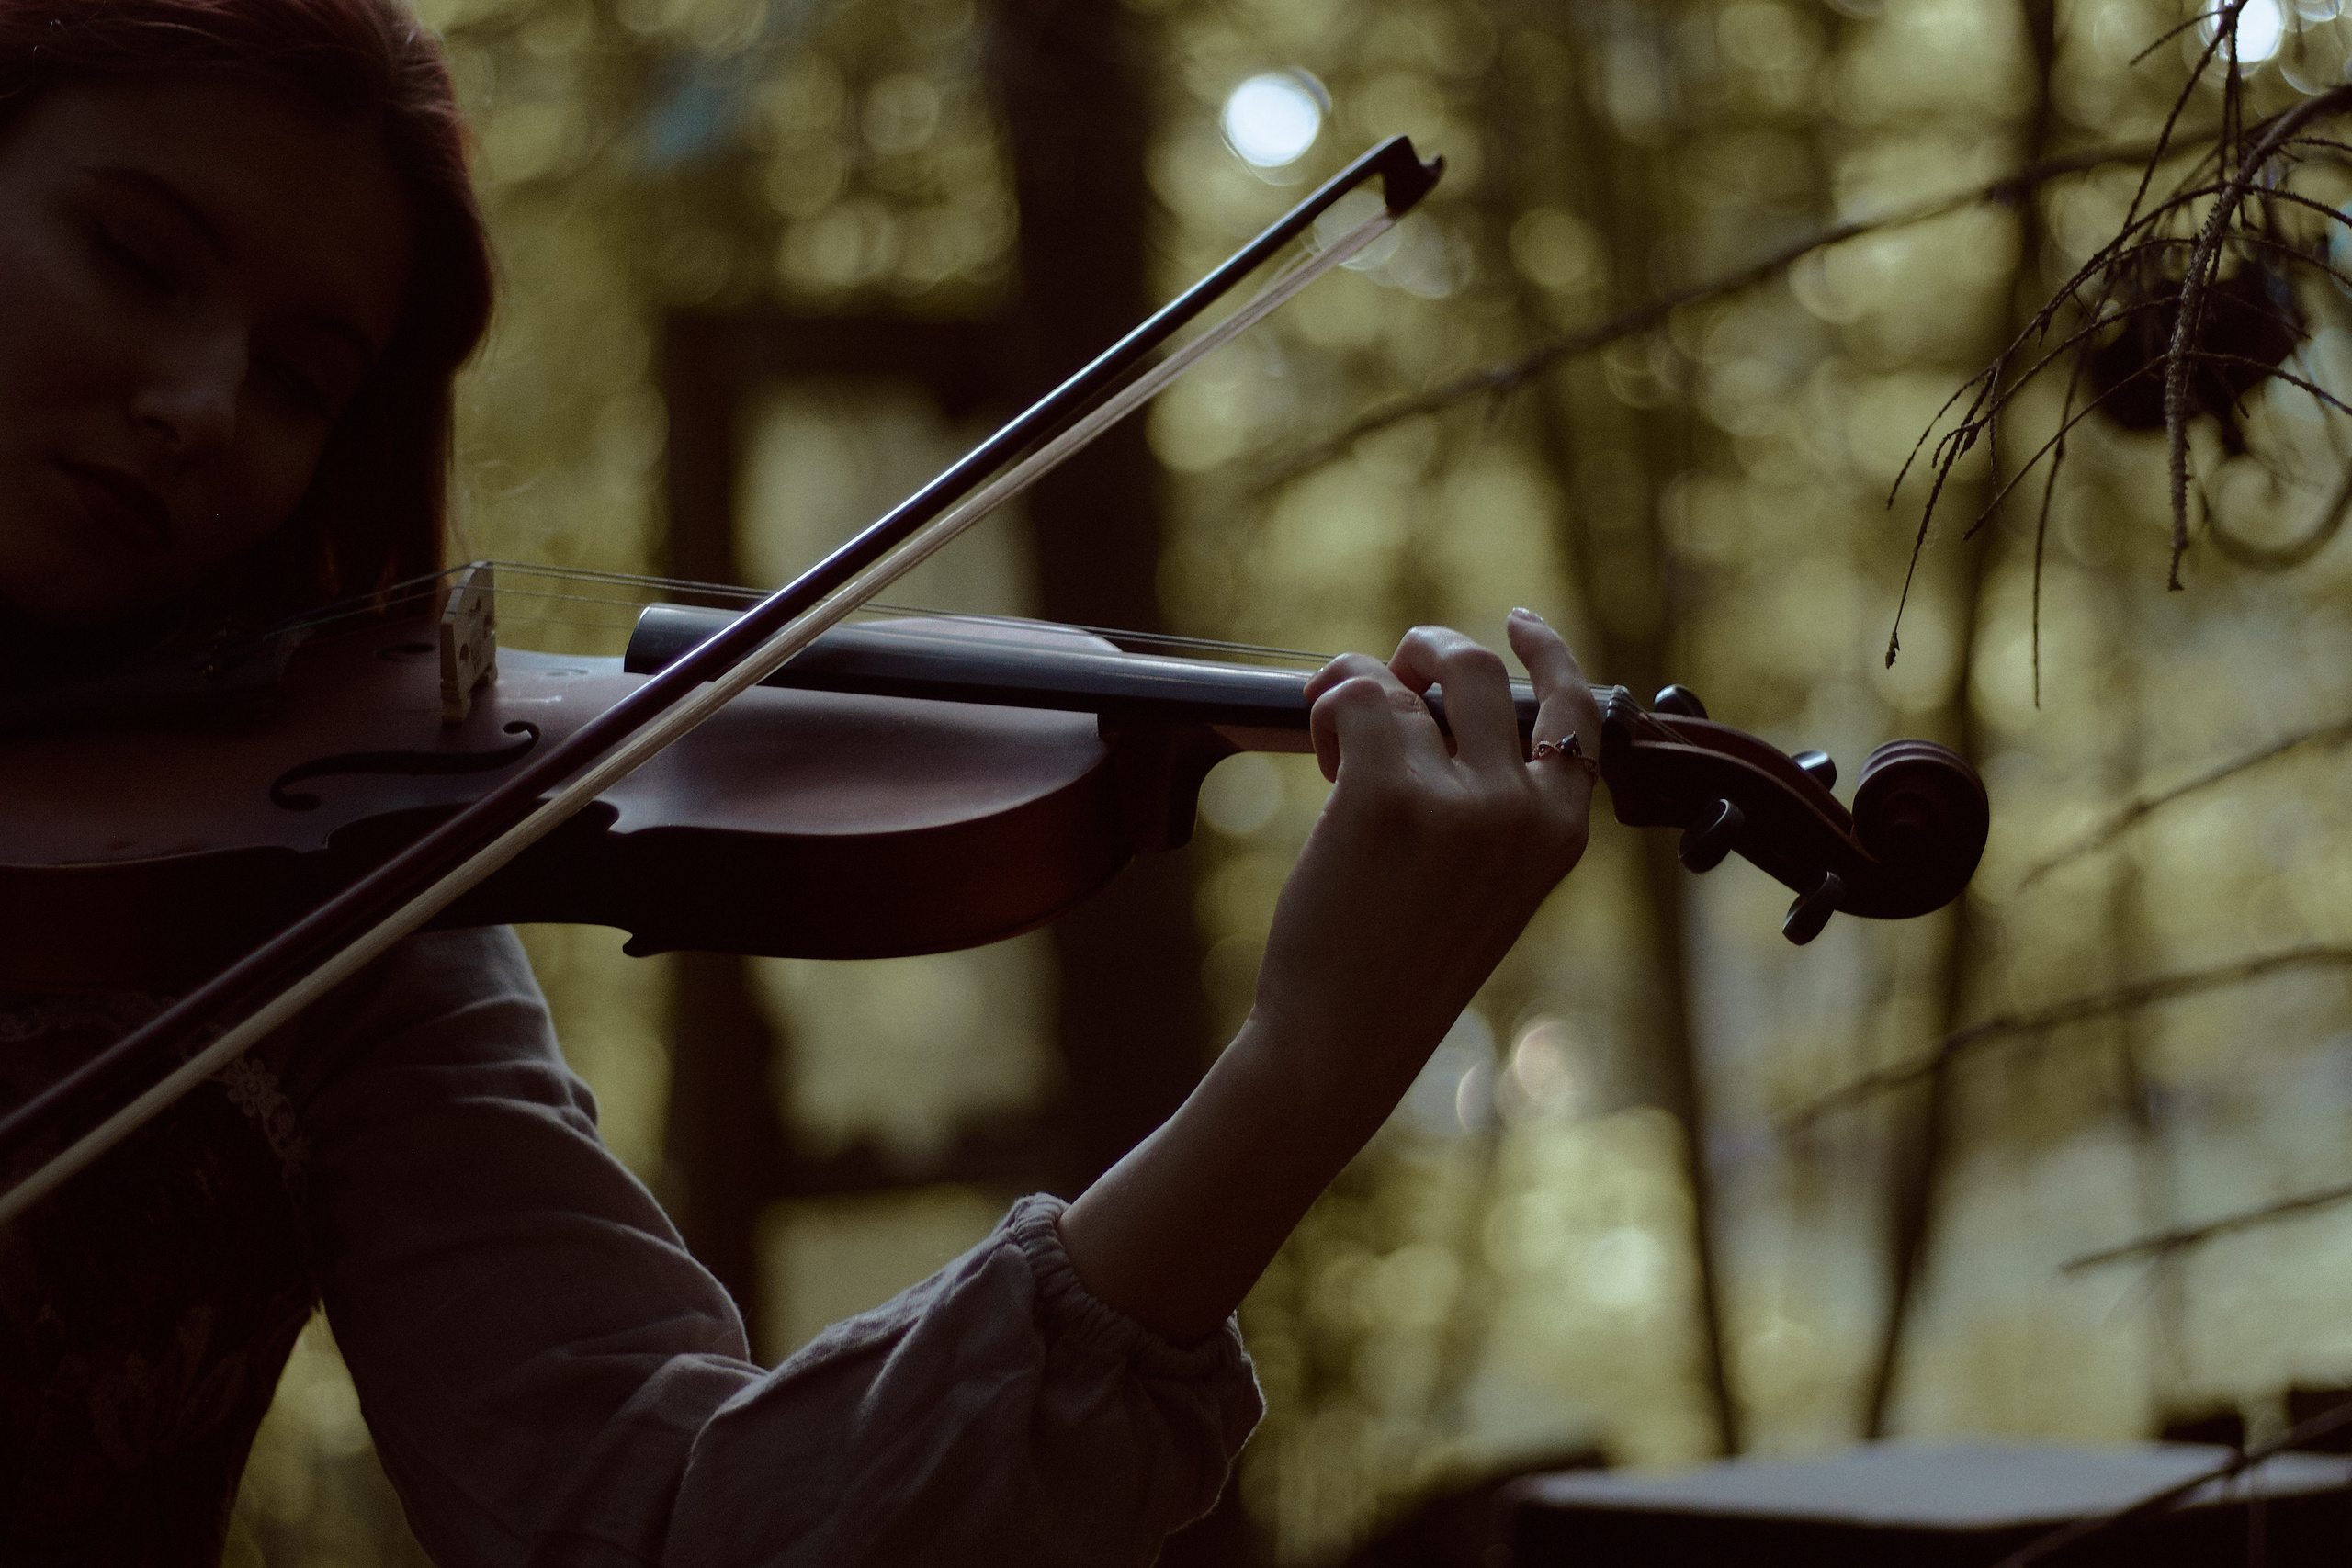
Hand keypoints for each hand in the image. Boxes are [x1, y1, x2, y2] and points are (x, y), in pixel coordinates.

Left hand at [1251, 607, 1602, 1084]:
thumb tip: (1439, 702)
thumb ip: (1493, 803)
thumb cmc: (1400, 966)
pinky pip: (1356, 701)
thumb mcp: (1485, 885)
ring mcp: (1457, 800)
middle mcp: (1521, 809)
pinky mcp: (1385, 794)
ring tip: (1333, 746)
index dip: (1545, 651)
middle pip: (1476, 668)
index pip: (1576, 709)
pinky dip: (1328, 708)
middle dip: (1421, 651)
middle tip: (1380, 674)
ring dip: (1355, 692)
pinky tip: (1319, 756)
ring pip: (1401, 683)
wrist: (1344, 1038)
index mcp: (1560, 832)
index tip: (1515, 620)